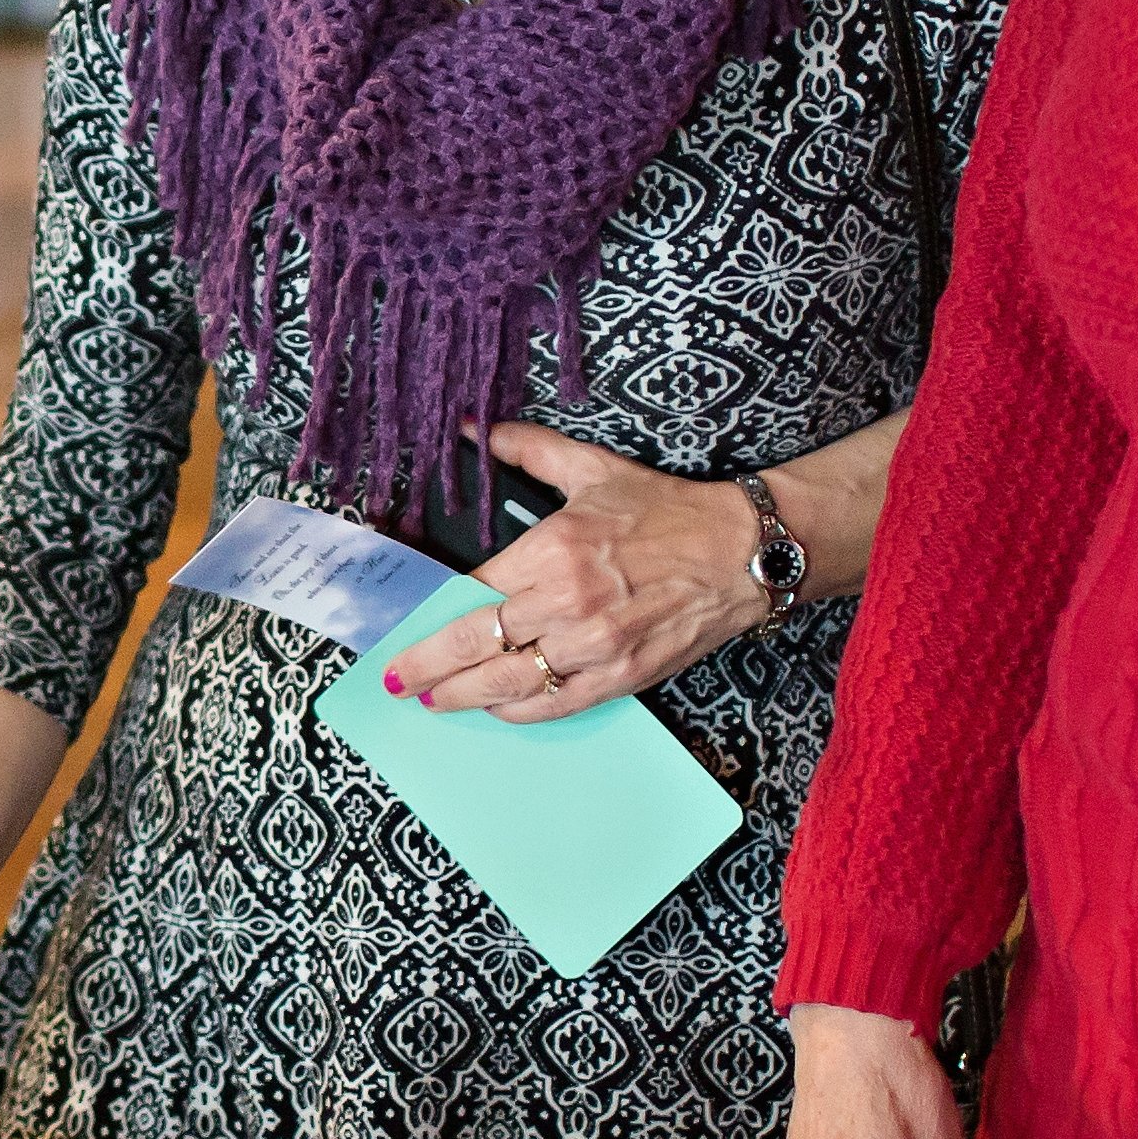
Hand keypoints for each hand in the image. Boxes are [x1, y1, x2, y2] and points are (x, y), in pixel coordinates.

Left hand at [386, 425, 770, 721]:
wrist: (740, 554)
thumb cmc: (668, 513)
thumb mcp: (593, 470)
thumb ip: (529, 450)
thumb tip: (477, 428)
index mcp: (554, 549)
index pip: (474, 589)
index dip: (436, 611)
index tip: (408, 624)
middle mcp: (567, 602)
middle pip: (476, 642)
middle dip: (427, 666)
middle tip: (397, 680)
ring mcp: (594, 645)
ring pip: (508, 681)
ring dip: (462, 696)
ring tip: (433, 701)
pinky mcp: (620, 676)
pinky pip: (555, 704)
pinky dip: (519, 710)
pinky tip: (495, 708)